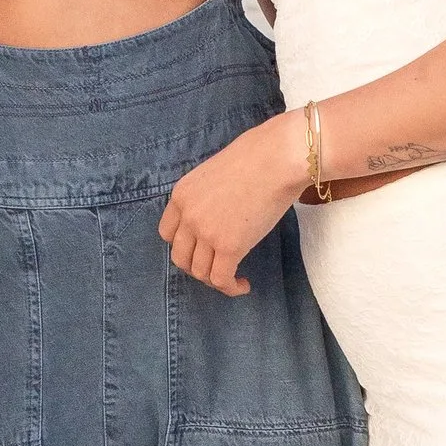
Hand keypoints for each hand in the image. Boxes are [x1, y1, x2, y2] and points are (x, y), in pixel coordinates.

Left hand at [158, 113, 308, 299]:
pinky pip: (221, 279)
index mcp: (181, 195)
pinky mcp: (229, 247)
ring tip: (234, 277)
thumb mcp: (216, 174)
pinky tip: (244, 285)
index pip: (168, 233)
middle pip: (180, 257)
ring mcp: (206, 233)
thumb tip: (220, 214)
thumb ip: (208, 197)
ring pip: (200, 272)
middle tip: (217, 266)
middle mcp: (188, 216)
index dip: (184, 246)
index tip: (201, 249)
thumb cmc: (257, 157)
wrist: (277, 158)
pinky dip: (231, 288)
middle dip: (197, 267)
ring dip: (215, 280)